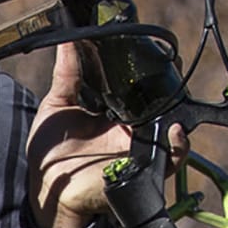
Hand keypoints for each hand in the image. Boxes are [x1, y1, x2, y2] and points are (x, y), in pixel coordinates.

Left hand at [29, 41, 185, 227]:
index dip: (151, 69)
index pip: (139, 86)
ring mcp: (139, 148)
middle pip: (161, 103)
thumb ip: (67, 74)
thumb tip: (68, 40)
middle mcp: (131, 128)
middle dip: (171, 85)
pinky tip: (175, 131)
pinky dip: (179, 146)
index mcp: (114, 110)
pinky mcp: (143, 169)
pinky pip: (171, 159)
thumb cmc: (51, 151)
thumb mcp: (57, 106)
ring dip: (178, 111)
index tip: (153, 50)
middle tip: (170, 65)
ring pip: (172, 127)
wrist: (48, 188)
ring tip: (175, 92)